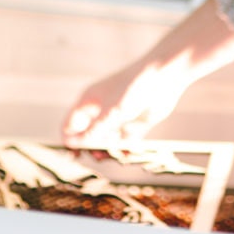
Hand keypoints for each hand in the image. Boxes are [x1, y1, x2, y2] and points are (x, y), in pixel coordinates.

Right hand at [62, 59, 188, 149]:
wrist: (163, 77)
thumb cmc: (132, 88)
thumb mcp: (109, 113)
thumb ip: (92, 131)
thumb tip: (73, 144)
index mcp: (89, 101)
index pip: (71, 124)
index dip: (70, 140)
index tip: (76, 155)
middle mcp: (102, 110)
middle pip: (88, 134)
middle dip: (90, 148)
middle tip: (97, 156)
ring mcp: (118, 117)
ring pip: (107, 141)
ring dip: (108, 150)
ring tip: (112, 156)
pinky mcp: (134, 124)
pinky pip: (125, 142)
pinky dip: (125, 150)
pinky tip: (127, 155)